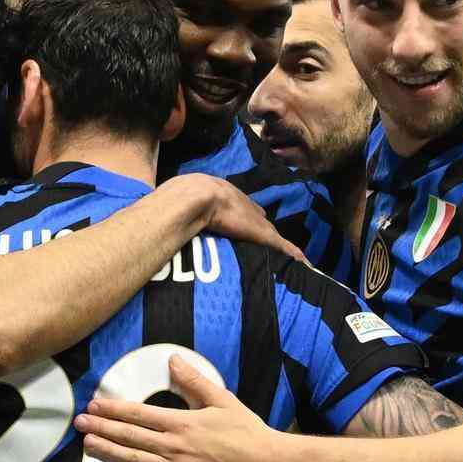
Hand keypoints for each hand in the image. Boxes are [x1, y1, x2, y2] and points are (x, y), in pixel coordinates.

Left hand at [73, 354, 285, 461]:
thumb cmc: (246, 430)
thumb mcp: (222, 400)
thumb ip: (194, 381)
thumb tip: (172, 361)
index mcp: (182, 423)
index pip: (138, 415)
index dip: (112, 410)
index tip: (93, 406)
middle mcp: (174, 448)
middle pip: (129, 437)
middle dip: (101, 429)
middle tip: (79, 423)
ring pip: (134, 461)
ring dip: (108, 452)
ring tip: (87, 445)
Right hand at [155, 174, 306, 263]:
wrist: (194, 197)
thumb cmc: (182, 199)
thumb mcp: (180, 203)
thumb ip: (177, 211)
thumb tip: (158, 221)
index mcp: (226, 196)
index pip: (243, 208)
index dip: (248, 217)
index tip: (251, 225)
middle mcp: (245, 206)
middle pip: (260, 220)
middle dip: (265, 229)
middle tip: (271, 242)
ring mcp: (255, 220)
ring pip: (273, 235)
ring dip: (282, 246)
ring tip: (292, 257)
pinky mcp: (263, 234)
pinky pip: (283, 247)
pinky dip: (293, 256)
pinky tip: (305, 265)